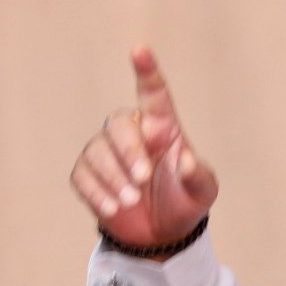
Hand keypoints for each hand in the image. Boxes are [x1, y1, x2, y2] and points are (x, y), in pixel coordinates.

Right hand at [70, 47, 217, 248]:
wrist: (162, 234)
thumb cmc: (185, 201)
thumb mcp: (202, 192)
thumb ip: (199, 176)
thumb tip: (186, 161)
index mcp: (162, 127)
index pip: (153, 93)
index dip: (146, 71)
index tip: (139, 51)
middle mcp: (133, 133)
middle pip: (119, 126)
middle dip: (128, 152)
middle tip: (142, 179)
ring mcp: (107, 153)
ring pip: (98, 152)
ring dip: (113, 177)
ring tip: (131, 200)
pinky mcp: (88, 174)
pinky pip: (83, 175)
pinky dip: (97, 192)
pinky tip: (114, 208)